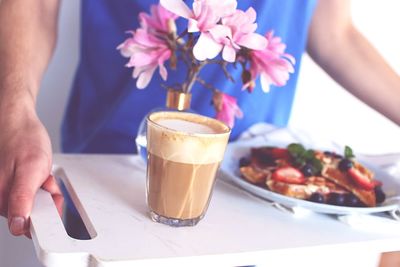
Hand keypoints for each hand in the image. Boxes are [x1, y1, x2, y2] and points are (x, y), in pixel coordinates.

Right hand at [0, 102, 62, 236]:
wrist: (17, 120)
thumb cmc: (23, 138)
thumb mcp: (31, 168)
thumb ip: (23, 198)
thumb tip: (19, 225)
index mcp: (1, 199)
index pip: (25, 226)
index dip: (44, 216)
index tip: (51, 202)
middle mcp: (0, 198)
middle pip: (32, 214)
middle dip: (46, 199)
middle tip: (46, 181)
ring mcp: (5, 192)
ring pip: (34, 203)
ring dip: (44, 190)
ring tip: (42, 173)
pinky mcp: (11, 186)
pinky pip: (32, 192)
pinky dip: (40, 184)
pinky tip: (39, 172)